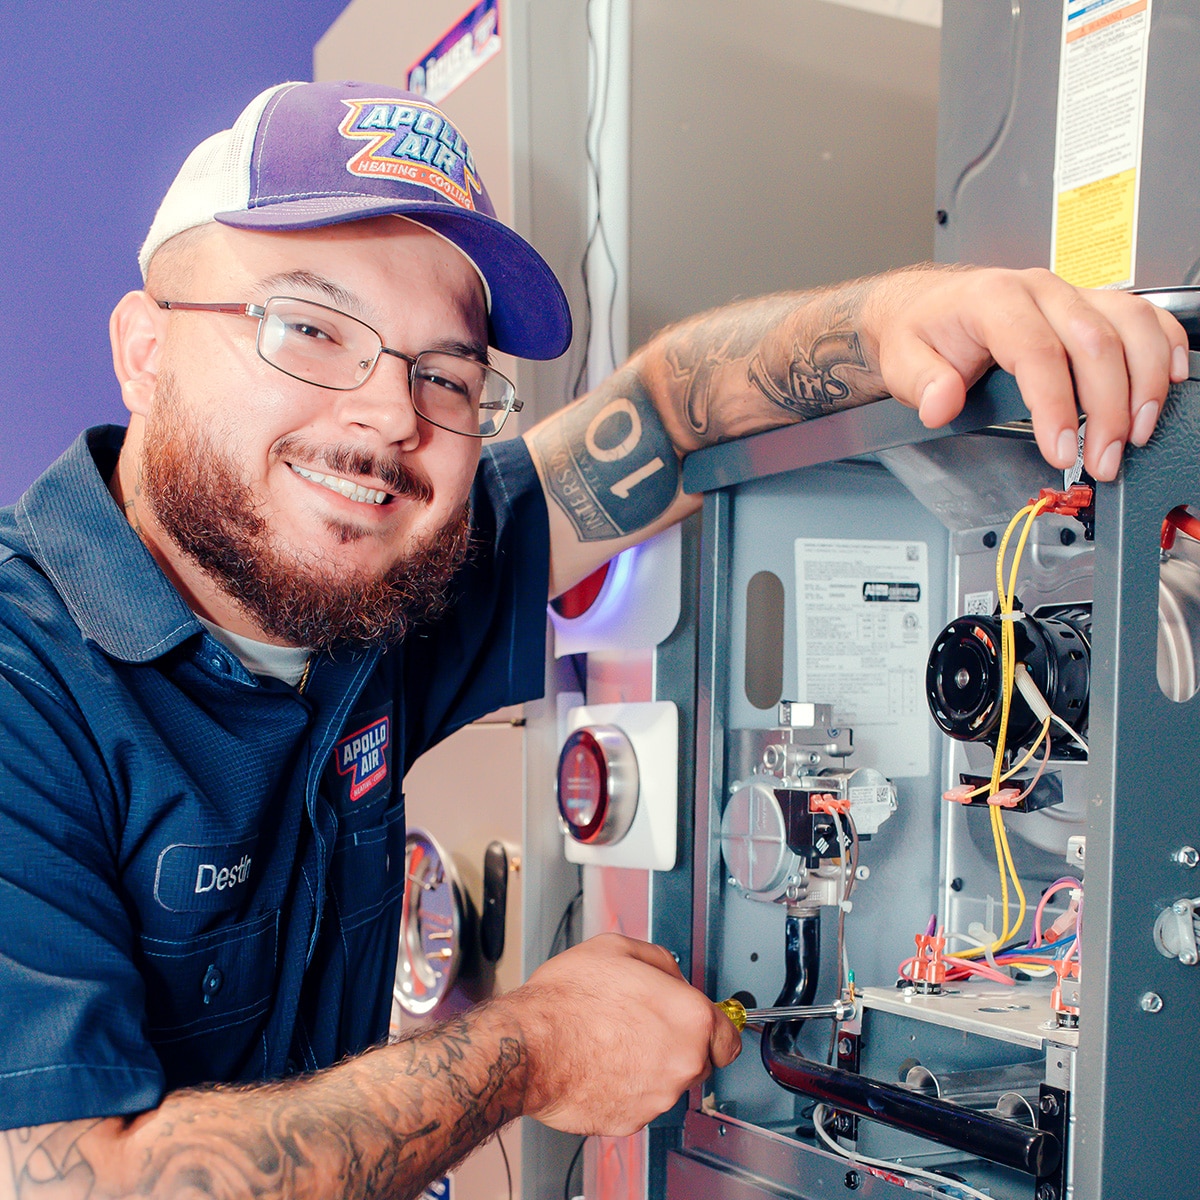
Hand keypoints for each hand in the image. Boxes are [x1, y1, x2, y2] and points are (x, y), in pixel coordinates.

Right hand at [503, 933, 741, 1135]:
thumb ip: (661, 963)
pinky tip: (599, 1064)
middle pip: (698, 1061)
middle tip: (641, 1025)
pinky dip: (624, 1088)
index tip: (700, 1028)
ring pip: (665, 1083)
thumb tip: (672, 976)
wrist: (529, 1045)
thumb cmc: (567, 999)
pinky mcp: (630, 1121)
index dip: (712, 1030)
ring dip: (648, 1067)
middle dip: (676, 1044)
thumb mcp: (619, 948)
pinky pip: (637, 1103)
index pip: (729, 1037)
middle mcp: (682, 1062)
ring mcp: (657, 1097)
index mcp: (689, 1018)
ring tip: (610, 1040)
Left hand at [868, 267, 1189, 480]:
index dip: (1056, 406)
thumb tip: (941, 404)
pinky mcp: (1088, 305)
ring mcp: (1069, 295)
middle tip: (1104, 458)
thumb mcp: (902, 359)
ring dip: (1144, 383)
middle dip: (1108, 409)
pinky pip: (1142, 315)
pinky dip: (1164, 345)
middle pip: (1095, 343)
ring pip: (1130, 325)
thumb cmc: (920, 331)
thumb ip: (922, 383)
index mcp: (995, 301)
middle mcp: (1040, 291)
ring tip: (1137, 433)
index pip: (1039, 353)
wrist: (925, 307)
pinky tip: (1170, 379)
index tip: (1062, 450)